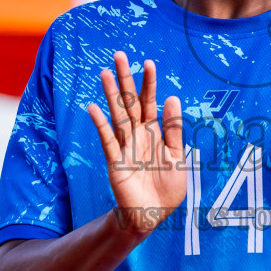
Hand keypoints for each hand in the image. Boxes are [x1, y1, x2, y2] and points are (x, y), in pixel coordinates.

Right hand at [86, 51, 186, 239]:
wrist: (153, 215)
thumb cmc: (167, 188)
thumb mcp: (177, 157)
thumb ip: (174, 129)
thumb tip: (172, 97)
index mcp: (155, 133)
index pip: (150, 102)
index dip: (149, 84)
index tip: (148, 62)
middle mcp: (138, 135)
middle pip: (130, 102)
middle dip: (125, 79)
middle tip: (119, 55)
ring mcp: (125, 147)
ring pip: (117, 115)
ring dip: (111, 95)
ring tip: (104, 73)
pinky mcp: (116, 162)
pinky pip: (108, 140)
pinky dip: (101, 124)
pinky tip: (93, 107)